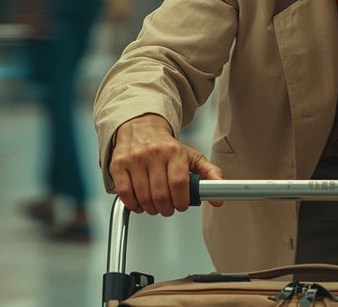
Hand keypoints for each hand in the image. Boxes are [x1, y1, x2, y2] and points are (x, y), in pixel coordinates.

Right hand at [109, 113, 224, 215]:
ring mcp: (135, 159)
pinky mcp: (118, 165)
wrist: (141, 128)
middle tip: (168, 207)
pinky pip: (125, 194)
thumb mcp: (193, 157)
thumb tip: (219, 197)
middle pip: (160, 194)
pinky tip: (139, 202)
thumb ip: (209, 175)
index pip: (179, 184)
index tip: (182, 205)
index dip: (181, 201)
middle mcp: (154, 154)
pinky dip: (133, 205)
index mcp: (175, 152)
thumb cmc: (168, 147)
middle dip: (167, 208)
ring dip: (151, 209)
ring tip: (155, 205)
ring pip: (143, 197)